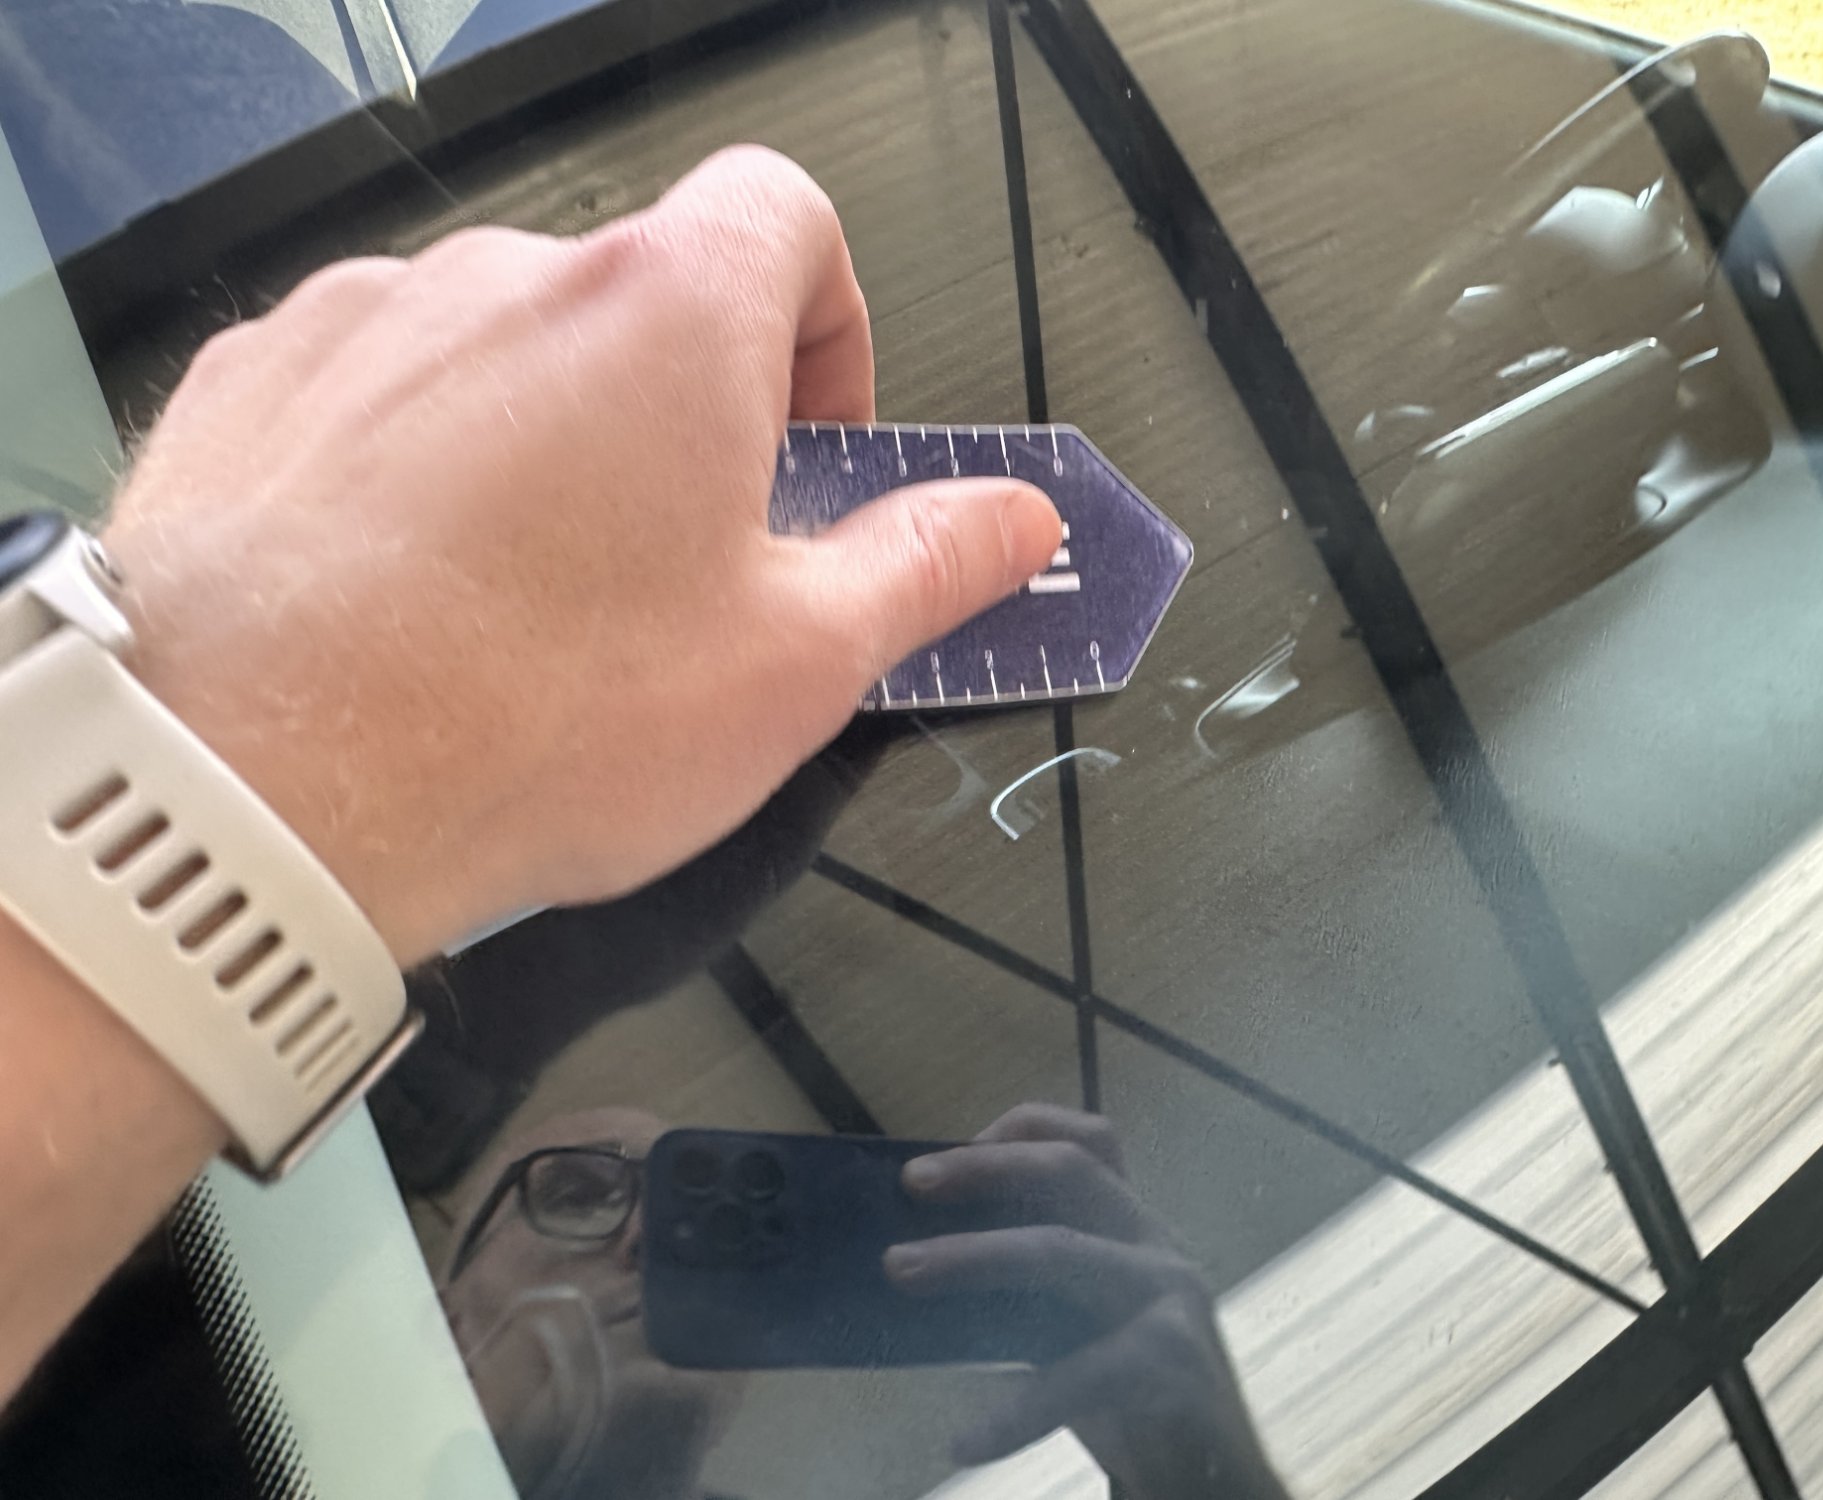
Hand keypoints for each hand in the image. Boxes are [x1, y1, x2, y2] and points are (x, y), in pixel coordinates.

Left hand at [104, 145, 1059, 963]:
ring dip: (547, 443)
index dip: (829, 323)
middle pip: (643, 299)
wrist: (252, 785)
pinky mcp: (254, 387)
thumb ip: (925, 568)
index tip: (811, 445)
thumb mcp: (794, 665)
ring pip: (505, 351)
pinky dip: (416, 467)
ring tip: (534, 607)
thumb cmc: (530, 719)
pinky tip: (412, 597)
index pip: (789, 215)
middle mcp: (513, 277)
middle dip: (687, 414)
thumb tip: (1013, 523)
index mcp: (671, 313)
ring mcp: (366, 320)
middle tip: (686, 568)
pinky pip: (374, 394)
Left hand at [888, 1105, 1290, 1499]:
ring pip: (1061, 1250)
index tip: (952, 1149)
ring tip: (899, 1270)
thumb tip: (916, 1260)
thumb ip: (1027, 1285)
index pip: (1090, 1139)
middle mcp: (1155, 1244)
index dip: (1021, 1129)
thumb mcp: (1079, 1319)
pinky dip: (1013, 1412)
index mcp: (1132, 1225)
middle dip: (984, 1167)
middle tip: (910, 1183)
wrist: (1214, 1474)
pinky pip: (1077, 1377)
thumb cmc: (1129, 1390)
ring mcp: (1170, 1298)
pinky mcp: (1171, 1363)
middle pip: (1071, 1171)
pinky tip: (964, 1441)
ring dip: (972, 1255)